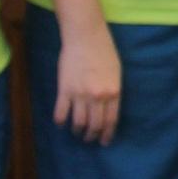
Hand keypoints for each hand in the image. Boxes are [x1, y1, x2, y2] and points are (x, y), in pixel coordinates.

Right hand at [53, 23, 122, 144]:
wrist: (85, 37)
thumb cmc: (104, 51)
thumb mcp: (116, 72)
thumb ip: (113, 91)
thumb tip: (108, 109)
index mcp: (113, 92)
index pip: (110, 120)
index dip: (107, 134)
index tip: (104, 141)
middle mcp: (97, 97)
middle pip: (94, 125)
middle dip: (92, 135)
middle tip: (89, 138)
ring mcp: (80, 94)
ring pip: (78, 122)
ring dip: (77, 131)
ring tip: (77, 132)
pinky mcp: (64, 90)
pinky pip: (61, 113)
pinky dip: (61, 122)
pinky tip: (62, 123)